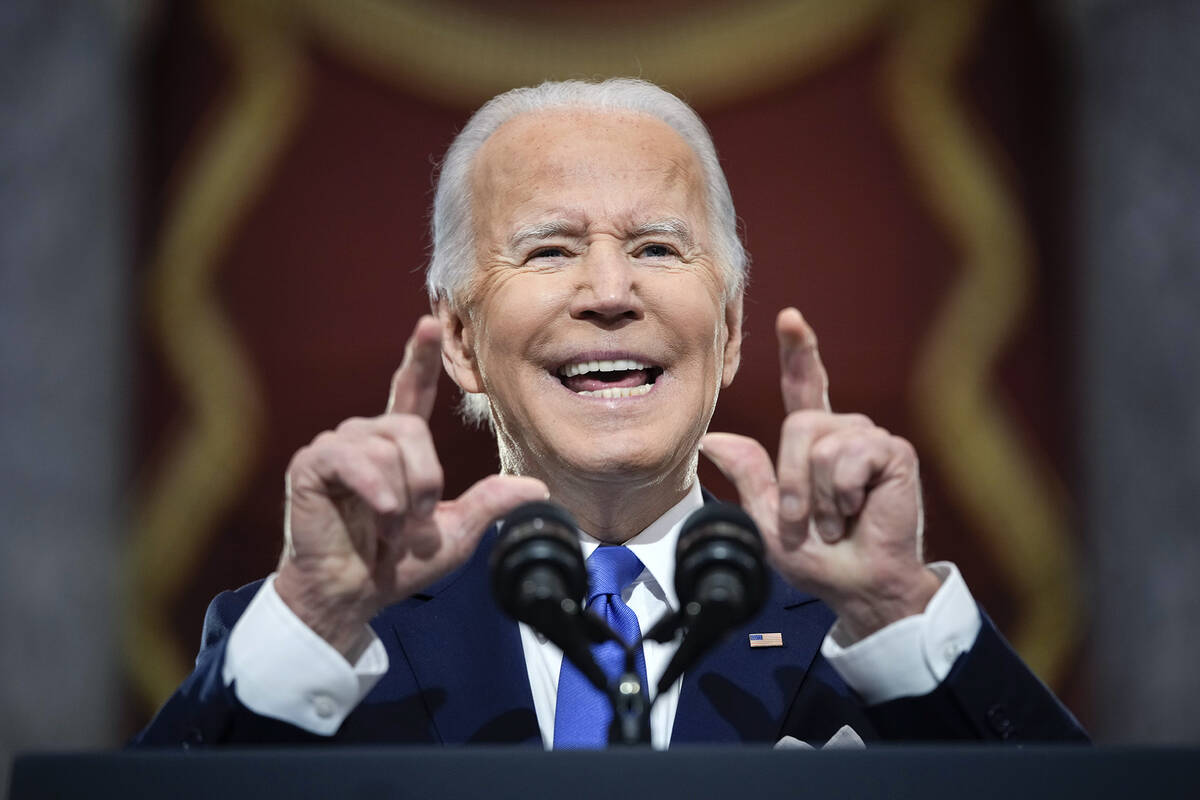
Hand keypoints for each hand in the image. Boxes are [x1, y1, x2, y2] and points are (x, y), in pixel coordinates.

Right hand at [275, 316, 547, 657]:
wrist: (351, 596)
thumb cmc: (396, 565)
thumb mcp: (456, 534)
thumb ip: (491, 504)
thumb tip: (538, 488)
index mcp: (397, 447)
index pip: (410, 392)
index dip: (419, 358)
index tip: (428, 325)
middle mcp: (366, 437)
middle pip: (410, 428)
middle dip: (425, 481)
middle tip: (414, 525)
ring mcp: (337, 447)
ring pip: (388, 444)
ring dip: (401, 496)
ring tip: (389, 529)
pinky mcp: (312, 463)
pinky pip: (354, 458)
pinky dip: (376, 490)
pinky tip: (379, 515)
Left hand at [701, 308, 938, 640]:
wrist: (859, 584)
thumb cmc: (818, 557)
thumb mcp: (767, 518)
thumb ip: (749, 474)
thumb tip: (714, 439)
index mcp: (816, 443)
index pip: (805, 387)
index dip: (799, 352)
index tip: (790, 318)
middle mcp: (844, 433)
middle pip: (799, 425)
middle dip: (792, 481)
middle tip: (807, 520)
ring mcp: (870, 439)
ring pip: (820, 443)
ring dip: (817, 495)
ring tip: (836, 519)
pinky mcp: (893, 453)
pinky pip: (847, 457)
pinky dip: (841, 493)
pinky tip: (857, 510)